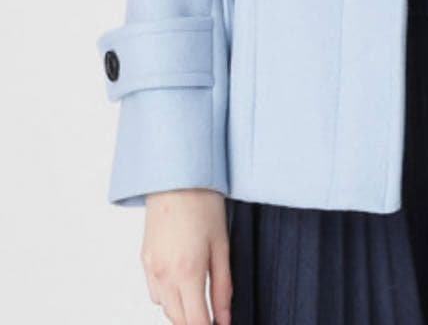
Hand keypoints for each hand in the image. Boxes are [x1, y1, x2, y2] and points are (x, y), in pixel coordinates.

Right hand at [141, 189, 231, 323]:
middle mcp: (164, 275)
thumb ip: (223, 287)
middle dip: (196, 320)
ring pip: (165, 307)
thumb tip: (225, 319)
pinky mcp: (144, 259)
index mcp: (187, 273)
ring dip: (182, 308)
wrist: (175, 175)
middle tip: (213, 312)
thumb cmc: (203, 203)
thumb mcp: (222, 245)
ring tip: (200, 293)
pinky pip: (155, 291)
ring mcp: (150, 268)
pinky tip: (183, 279)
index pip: (195, 323)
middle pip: (178, 319)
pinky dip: (168, 294)